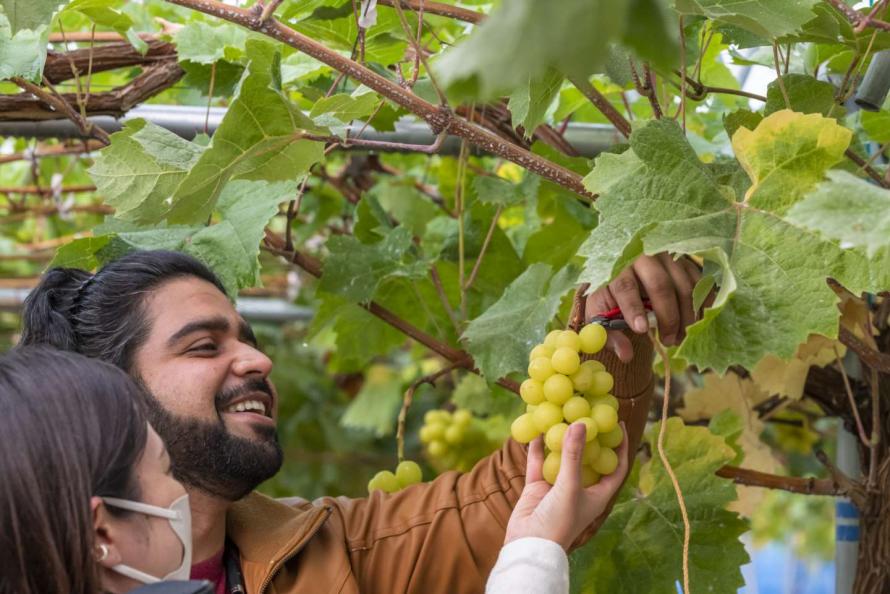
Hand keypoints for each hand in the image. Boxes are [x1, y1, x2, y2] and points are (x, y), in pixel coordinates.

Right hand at [504, 422, 628, 550]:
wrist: (530, 545)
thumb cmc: (559, 521)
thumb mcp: (570, 486)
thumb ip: (573, 455)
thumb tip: (580, 423)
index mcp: (598, 494)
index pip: (615, 466)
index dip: (620, 446)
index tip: (618, 424)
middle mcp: (580, 488)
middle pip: (588, 458)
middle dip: (588, 437)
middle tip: (587, 414)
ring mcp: (558, 487)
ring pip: (562, 458)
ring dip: (561, 440)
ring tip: (561, 417)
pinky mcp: (538, 487)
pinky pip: (539, 463)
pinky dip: (538, 449)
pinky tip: (537, 432)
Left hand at [585, 253, 700, 361]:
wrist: (627, 272)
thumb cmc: (613, 295)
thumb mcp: (602, 312)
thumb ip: (610, 334)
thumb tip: (625, 355)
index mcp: (617, 268)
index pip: (625, 286)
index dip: (634, 309)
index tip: (641, 330)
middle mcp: (644, 258)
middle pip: (660, 285)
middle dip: (667, 317)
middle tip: (668, 341)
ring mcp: (668, 258)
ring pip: (684, 286)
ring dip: (686, 316)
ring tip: (680, 338)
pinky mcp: (686, 262)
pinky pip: (701, 284)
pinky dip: (702, 306)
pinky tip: (697, 323)